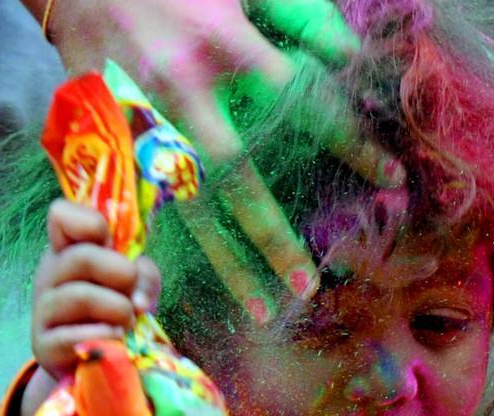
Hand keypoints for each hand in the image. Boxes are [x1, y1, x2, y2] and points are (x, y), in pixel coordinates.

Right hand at [21, 200, 161, 415]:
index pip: (61, 216)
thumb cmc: (115, 312)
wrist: (95, 360)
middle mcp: (49, 276)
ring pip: (80, 296)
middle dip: (121, 274)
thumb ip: (143, 275)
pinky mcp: (43, 346)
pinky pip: (73, 337)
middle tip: (134, 294)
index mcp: (68, 251)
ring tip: (128, 322)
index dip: (90, 223)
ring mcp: (42, 311)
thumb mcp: (135, 286)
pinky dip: (106, 337)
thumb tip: (138, 300)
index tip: (111, 243)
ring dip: (118, 310)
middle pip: (82, 257)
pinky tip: (116, 340)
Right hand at [29, 0, 402, 321]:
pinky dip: (165, 249)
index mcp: (222, 45)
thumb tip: (351, 59)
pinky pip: (139, 204)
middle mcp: (180, 91)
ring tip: (260, 309)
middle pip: (235, 178)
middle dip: (273, 236)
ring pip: (185, 206)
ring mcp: (137, 119)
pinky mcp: (104, 137)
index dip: (349, 145)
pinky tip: (184, 285)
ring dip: (224, 263)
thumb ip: (301, 16)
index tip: (389, 180)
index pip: (301, 105)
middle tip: (307, 286)